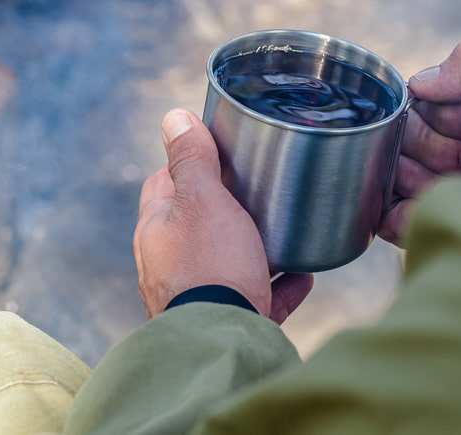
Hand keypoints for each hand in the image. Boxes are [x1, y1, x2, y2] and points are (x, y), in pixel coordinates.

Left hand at [134, 109, 313, 322]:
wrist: (223, 344)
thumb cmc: (208, 267)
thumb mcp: (202, 200)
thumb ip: (191, 159)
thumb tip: (173, 117)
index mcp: (157, 230)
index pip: (164, 183)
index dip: (190, 163)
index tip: (219, 152)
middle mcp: (170, 264)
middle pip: (198, 222)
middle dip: (228, 206)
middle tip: (259, 188)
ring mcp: (197, 295)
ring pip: (229, 260)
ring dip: (256, 246)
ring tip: (286, 229)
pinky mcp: (228, 321)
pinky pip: (258, 296)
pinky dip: (280, 284)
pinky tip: (303, 274)